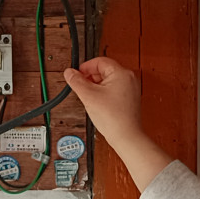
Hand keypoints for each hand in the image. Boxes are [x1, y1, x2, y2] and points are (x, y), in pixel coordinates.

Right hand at [63, 57, 173, 192]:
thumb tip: (69, 73)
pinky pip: (113, 90)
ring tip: (89, 97)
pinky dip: (103, 93)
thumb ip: (77, 82)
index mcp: (121, 73)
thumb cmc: (114, 118)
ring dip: (95, 86)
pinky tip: (97, 103)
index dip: (85, 67)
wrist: (126, 137)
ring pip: (107, 81)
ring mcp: (130, 89)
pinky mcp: (129, 99)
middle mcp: (128, 79)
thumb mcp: (89, 96)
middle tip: (80, 86)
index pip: (100, 61)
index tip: (76, 74)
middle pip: (104, 70)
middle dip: (90, 77)